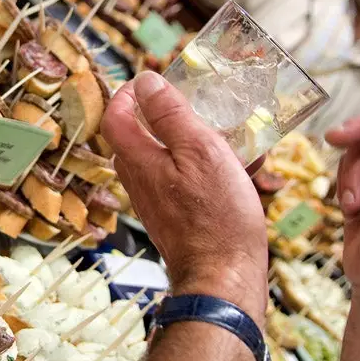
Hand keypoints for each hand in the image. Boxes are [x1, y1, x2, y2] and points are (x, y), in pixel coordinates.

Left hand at [102, 71, 266, 317]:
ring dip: (196, 142)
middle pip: (140, 137)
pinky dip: (208, 170)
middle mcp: (141, 182)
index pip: (115, 116)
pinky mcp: (177, 219)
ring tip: (233, 137)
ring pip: (168, 159)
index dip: (129, 93)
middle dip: (166, 115)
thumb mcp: (200, 151)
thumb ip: (171, 115)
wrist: (224, 279)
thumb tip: (147, 81)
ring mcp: (158, 203)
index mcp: (139, 160)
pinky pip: (186, 182)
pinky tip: (244, 171)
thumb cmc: (215, 216)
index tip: (153, 81)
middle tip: (197, 104)